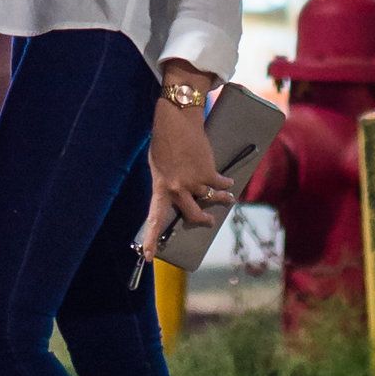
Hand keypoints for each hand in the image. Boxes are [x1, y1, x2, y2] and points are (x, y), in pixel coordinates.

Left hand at [136, 94, 233, 257]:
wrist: (177, 119)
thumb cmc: (164, 141)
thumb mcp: (158, 166)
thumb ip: (167, 183)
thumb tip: (177, 195)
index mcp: (161, 188)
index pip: (154, 218)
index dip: (151, 239)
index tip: (146, 256)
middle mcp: (176, 189)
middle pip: (193, 216)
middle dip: (204, 221)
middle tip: (209, 222)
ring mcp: (193, 182)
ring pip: (210, 200)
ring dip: (221, 199)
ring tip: (227, 197)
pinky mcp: (208, 173)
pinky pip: (220, 184)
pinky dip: (225, 184)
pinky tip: (228, 182)